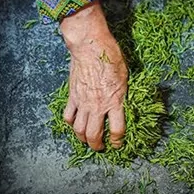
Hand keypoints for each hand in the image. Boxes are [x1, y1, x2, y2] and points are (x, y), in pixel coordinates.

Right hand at [60, 0, 127, 150]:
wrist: (90, 46)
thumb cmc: (110, 56)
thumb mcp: (125, 76)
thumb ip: (123, 93)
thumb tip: (122, 103)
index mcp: (114, 101)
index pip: (116, 130)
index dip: (117, 141)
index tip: (117, 144)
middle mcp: (97, 106)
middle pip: (94, 135)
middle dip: (97, 145)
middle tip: (99, 147)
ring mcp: (82, 103)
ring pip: (79, 130)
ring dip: (82, 138)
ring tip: (86, 140)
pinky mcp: (72, 97)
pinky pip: (68, 116)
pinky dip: (70, 124)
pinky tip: (74, 124)